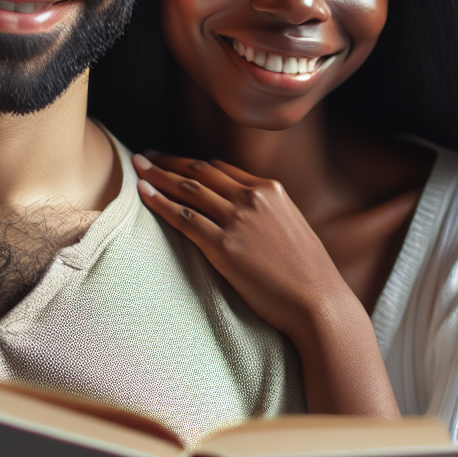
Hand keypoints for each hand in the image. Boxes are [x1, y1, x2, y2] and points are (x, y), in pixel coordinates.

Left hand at [133, 153, 398, 417]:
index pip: (221, 169)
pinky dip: (161, 203)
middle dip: (169, 162)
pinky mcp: (223, 246)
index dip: (193, 162)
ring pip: (188, 189)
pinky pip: (184, 218)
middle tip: (146, 157)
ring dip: (159, 176)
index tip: (174, 160)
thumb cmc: (308, 272)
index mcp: (270, 190)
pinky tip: (145, 195)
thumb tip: (246, 214)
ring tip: (138, 169)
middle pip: (200, 172)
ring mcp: (237, 220)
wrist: (318, 299)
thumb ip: (267, 213)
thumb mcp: (292, 227)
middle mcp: (252, 198)